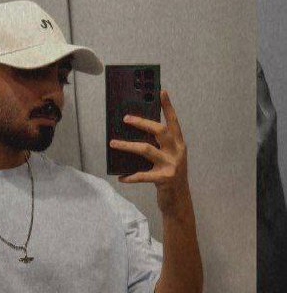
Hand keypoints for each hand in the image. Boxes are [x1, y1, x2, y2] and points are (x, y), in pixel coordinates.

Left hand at [109, 89, 189, 214]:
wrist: (180, 201)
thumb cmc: (169, 176)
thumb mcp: (168, 158)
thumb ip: (158, 146)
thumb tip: (135, 132)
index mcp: (179, 144)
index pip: (174, 121)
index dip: (168, 106)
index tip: (161, 91)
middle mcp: (177, 152)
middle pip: (160, 131)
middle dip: (142, 123)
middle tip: (126, 118)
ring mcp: (172, 165)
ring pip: (147, 150)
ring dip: (127, 145)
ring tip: (113, 143)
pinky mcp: (164, 179)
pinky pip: (142, 175)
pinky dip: (130, 176)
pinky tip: (120, 176)